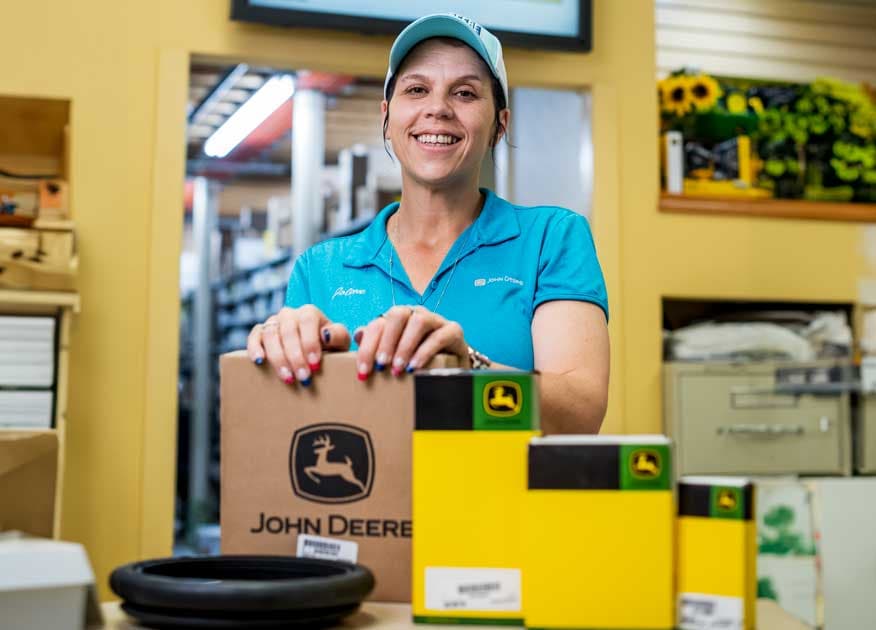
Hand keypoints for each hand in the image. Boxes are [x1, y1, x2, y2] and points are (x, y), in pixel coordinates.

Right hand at [247, 305, 349, 384]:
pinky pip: (254, 336)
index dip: (310, 342)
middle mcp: (289, 314)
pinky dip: (255, 348)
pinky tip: (259, 362)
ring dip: (278, 357)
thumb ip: (338, 336)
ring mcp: (273, 322)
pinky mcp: (260, 332)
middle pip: (288, 330)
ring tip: (287, 377)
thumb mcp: (340, 341)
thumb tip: (326, 335)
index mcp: (309, 313)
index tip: (315, 363)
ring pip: (270, 334)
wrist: (313, 352)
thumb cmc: (329, 346)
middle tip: (303, 377)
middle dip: (296, 356)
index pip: (307, 320)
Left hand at [354, 305, 469, 380]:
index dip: (368, 346)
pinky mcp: (453, 331)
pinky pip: (439, 337)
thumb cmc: (417, 360)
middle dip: (386, 341)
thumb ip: (377, 345)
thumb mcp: (395, 355)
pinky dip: (424, 352)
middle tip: (381, 366)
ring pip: (418, 321)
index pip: (378, 323)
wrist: (452, 367)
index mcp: (397, 318)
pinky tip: (415, 367)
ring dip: (405, 346)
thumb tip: (357, 335)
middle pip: (397, 315)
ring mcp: (436, 320)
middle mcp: (415, 313)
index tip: (363, 371)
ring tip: (399, 369)